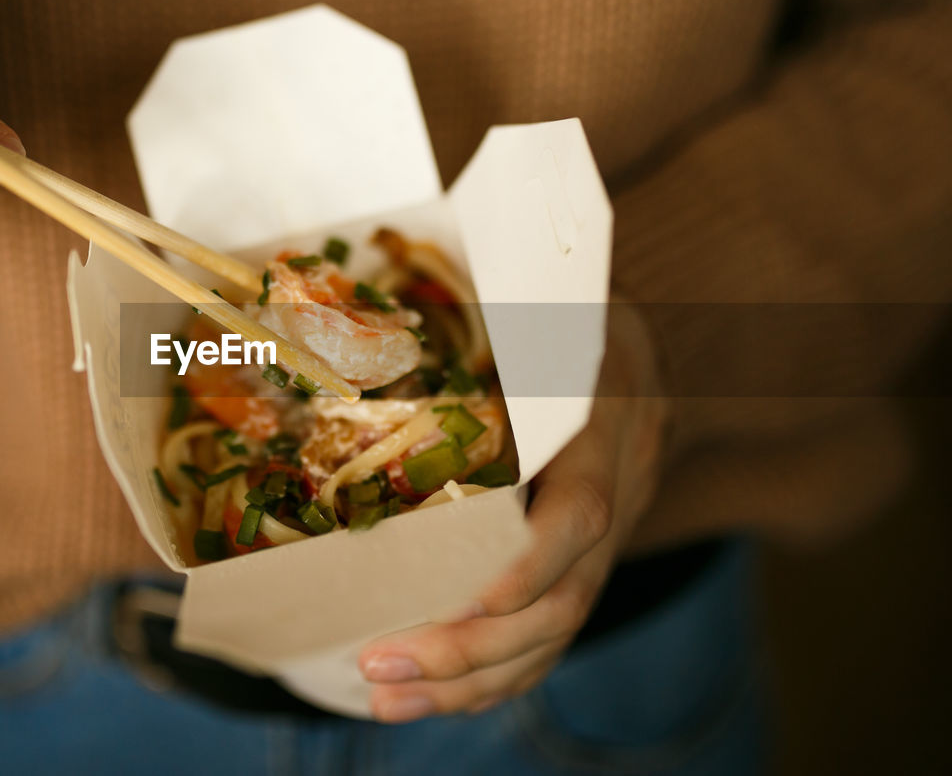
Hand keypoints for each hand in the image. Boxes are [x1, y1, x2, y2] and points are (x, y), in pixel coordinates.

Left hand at [358, 303, 669, 721]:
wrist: (625, 332)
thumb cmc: (553, 299)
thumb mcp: (531, 294)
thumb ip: (481, 316)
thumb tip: (364, 321)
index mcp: (605, 412)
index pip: (581, 512)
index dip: (526, 568)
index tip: (461, 603)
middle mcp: (623, 480)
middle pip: (567, 596)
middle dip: (474, 647)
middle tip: (378, 665)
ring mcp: (618, 524)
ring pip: (560, 629)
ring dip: (474, 678)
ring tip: (388, 696)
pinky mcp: (596, 555)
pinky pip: (557, 630)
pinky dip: (498, 671)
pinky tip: (435, 694)